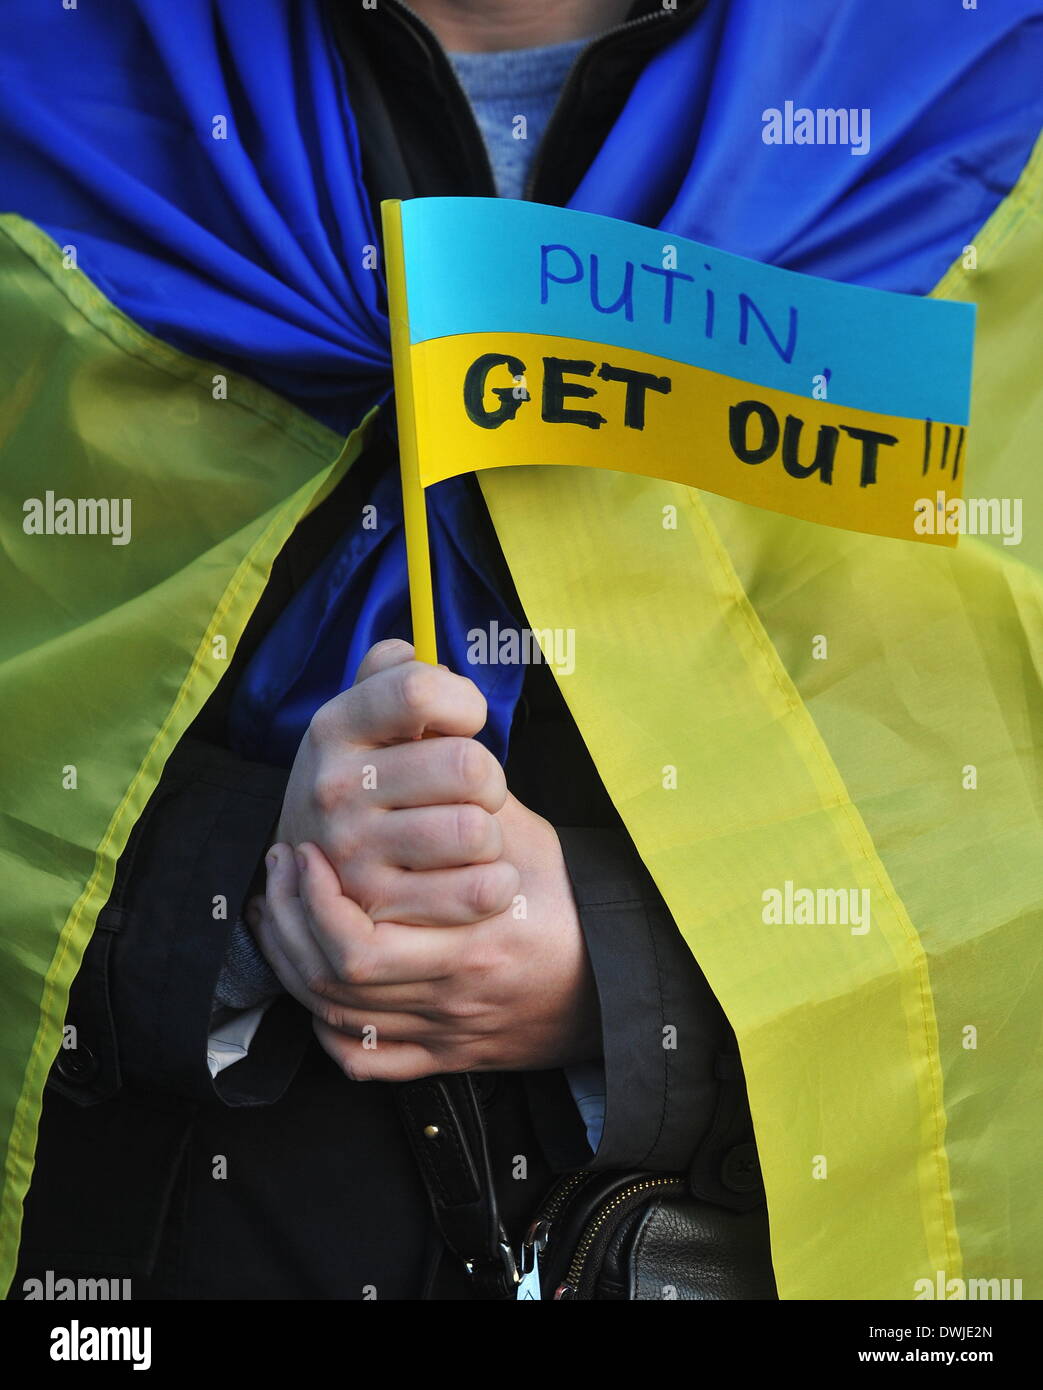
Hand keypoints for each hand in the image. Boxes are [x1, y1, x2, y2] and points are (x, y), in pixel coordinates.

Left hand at [247, 792, 600, 1078]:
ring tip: (279, 910)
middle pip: (338, 982)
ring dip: (297, 963)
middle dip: (291, 925)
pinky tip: (315, 984)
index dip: (315, 900)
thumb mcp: (530, 839)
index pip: (361, 943)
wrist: (618, 981)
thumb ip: (476, 794)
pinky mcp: (445, 1057)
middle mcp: (454, 996)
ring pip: (340, 1019)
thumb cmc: (571, 901)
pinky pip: (368, 1062)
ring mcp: (446, 1033)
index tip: (303, 850)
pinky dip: (331, 1031)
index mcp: (475, 944)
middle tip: (283, 870)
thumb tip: (425, 720)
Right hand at [275, 638, 518, 924]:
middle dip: (489, 779)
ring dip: (490, 834)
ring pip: (474, 830)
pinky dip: (498, 884)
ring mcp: (351, 855)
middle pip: (466, 765)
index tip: (466, 723)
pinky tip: (484, 877)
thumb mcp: (362, 718)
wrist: (311, 871)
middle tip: (474, 793)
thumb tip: (421, 651)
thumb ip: (392, 672)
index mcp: (335, 727)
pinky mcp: (380, 912)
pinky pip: (477, 891)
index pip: (418, 689)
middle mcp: (334, 788)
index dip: (464, 703)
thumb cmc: (366, 777)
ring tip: (470, 837)